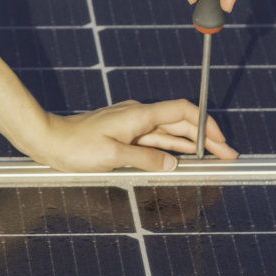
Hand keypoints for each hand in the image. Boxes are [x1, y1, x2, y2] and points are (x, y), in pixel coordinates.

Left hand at [26, 99, 238, 172]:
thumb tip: (173, 164)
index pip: (182, 112)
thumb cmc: (75, 146)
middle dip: (205, 138)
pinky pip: (155, 141)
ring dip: (192, 145)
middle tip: (227, 154)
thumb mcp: (113, 156)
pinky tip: (182, 157)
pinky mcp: (124, 135)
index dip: (205, 124)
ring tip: (213, 158)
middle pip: (180, 123)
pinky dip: (172, 149)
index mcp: (139, 115)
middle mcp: (138, 116)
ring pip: (169, 133)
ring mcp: (131, 125)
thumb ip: (146, 159)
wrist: (48, 140)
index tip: (220, 141)